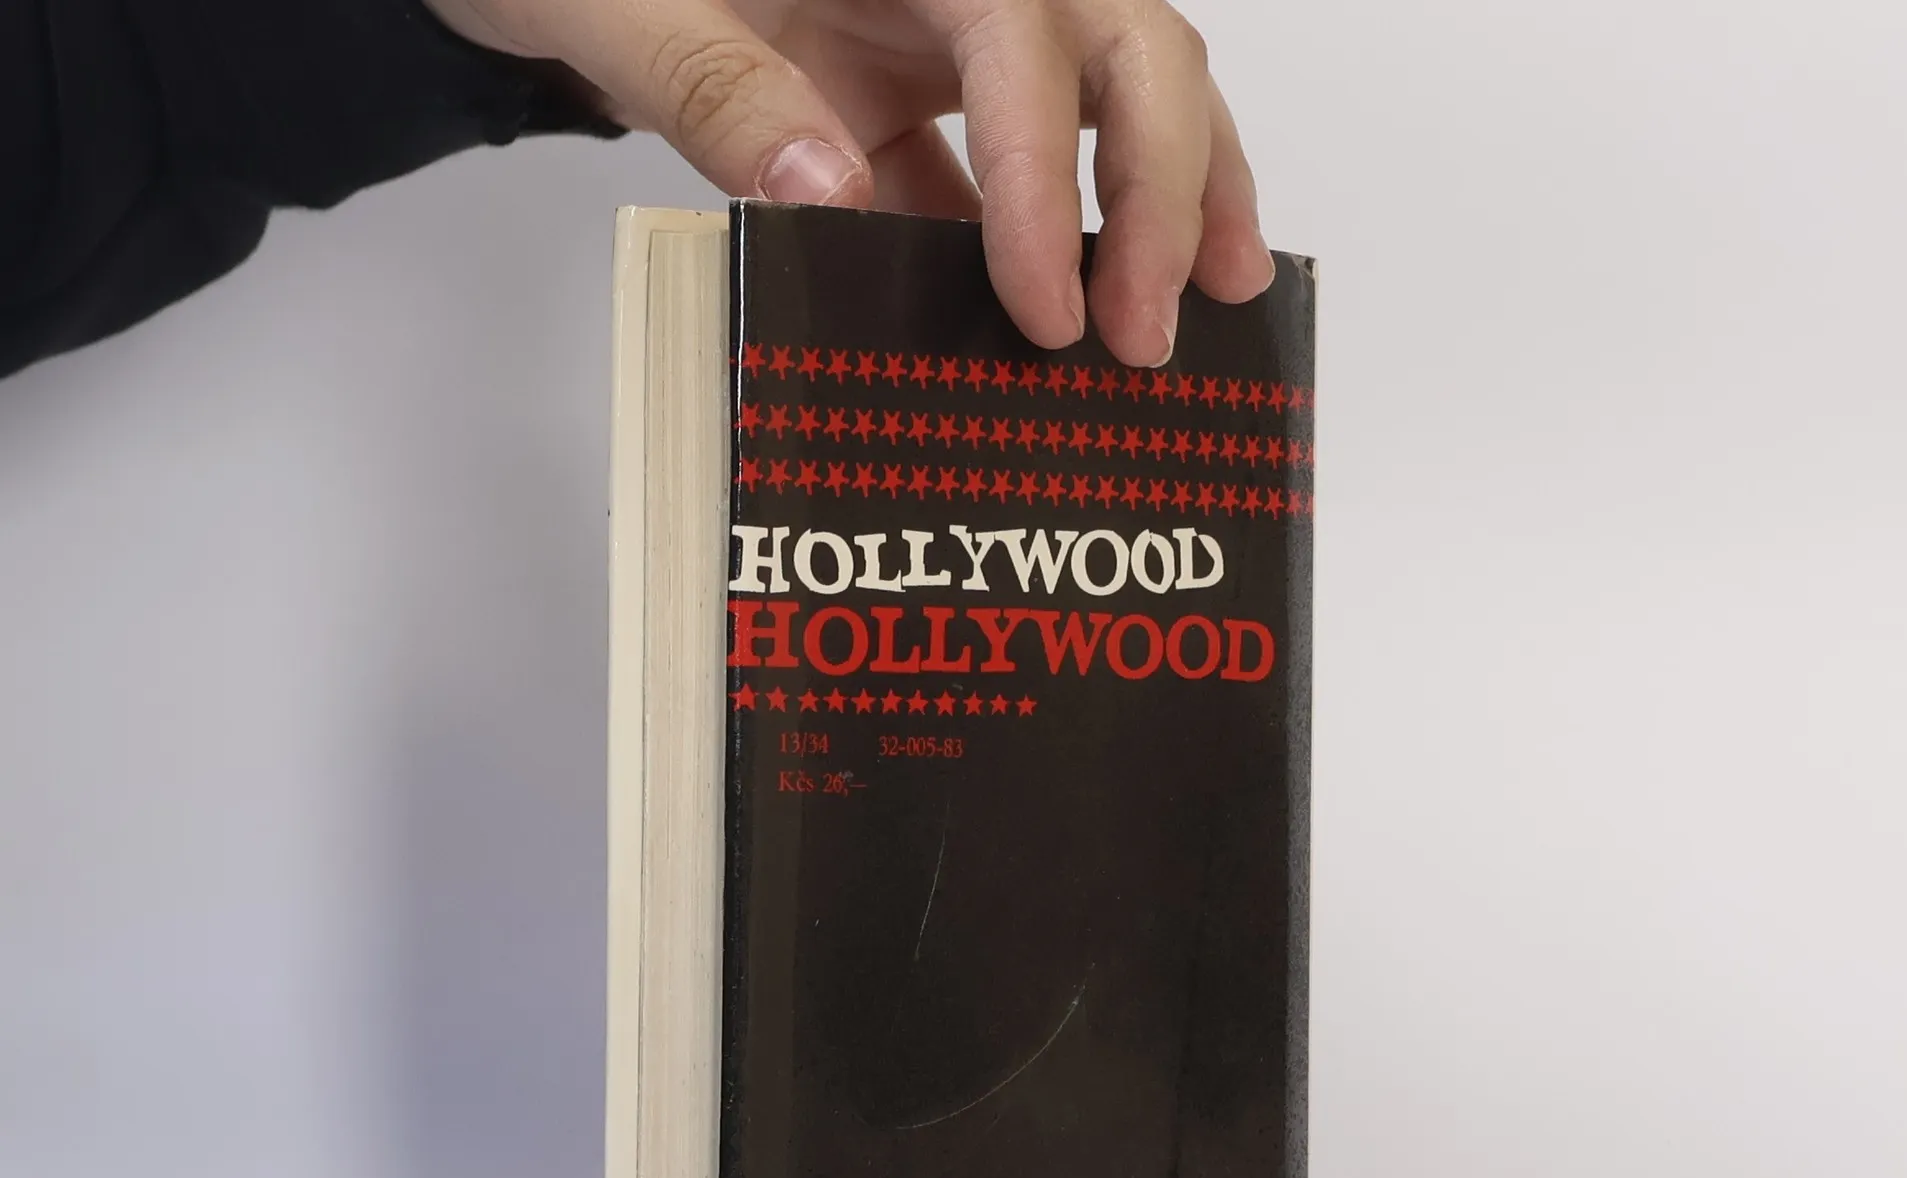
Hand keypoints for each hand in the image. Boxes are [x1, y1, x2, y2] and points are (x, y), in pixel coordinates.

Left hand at [423, 0, 1273, 366]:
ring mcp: (934, 30)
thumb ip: (714, 88)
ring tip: (1214, 300)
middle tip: (1147, 331)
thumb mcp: (607, 8)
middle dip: (1161, 182)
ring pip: (1105, 89)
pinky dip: (1059, 233)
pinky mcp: (906, 93)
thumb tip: (833, 199)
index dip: (1051, 175)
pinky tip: (1082, 314)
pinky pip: (1010, 159)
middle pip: (1120, 41)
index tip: (1049, 308)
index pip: (1023, 35)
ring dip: (1167, 191)